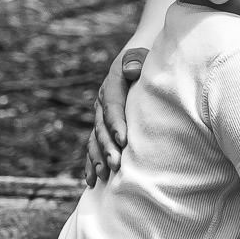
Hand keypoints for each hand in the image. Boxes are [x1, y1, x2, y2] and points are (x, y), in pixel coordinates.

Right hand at [83, 47, 146, 185]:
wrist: (139, 68)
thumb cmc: (148, 64)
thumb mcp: (143, 57)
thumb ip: (136, 59)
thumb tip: (132, 70)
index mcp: (112, 85)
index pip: (113, 106)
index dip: (116, 123)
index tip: (124, 140)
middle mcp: (102, 104)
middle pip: (102, 128)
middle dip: (108, 147)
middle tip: (116, 164)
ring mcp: (100, 118)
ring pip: (95, 141)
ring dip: (98, 158)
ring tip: (103, 176)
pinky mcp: (101, 130)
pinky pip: (93, 148)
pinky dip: (91, 164)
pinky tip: (92, 181)